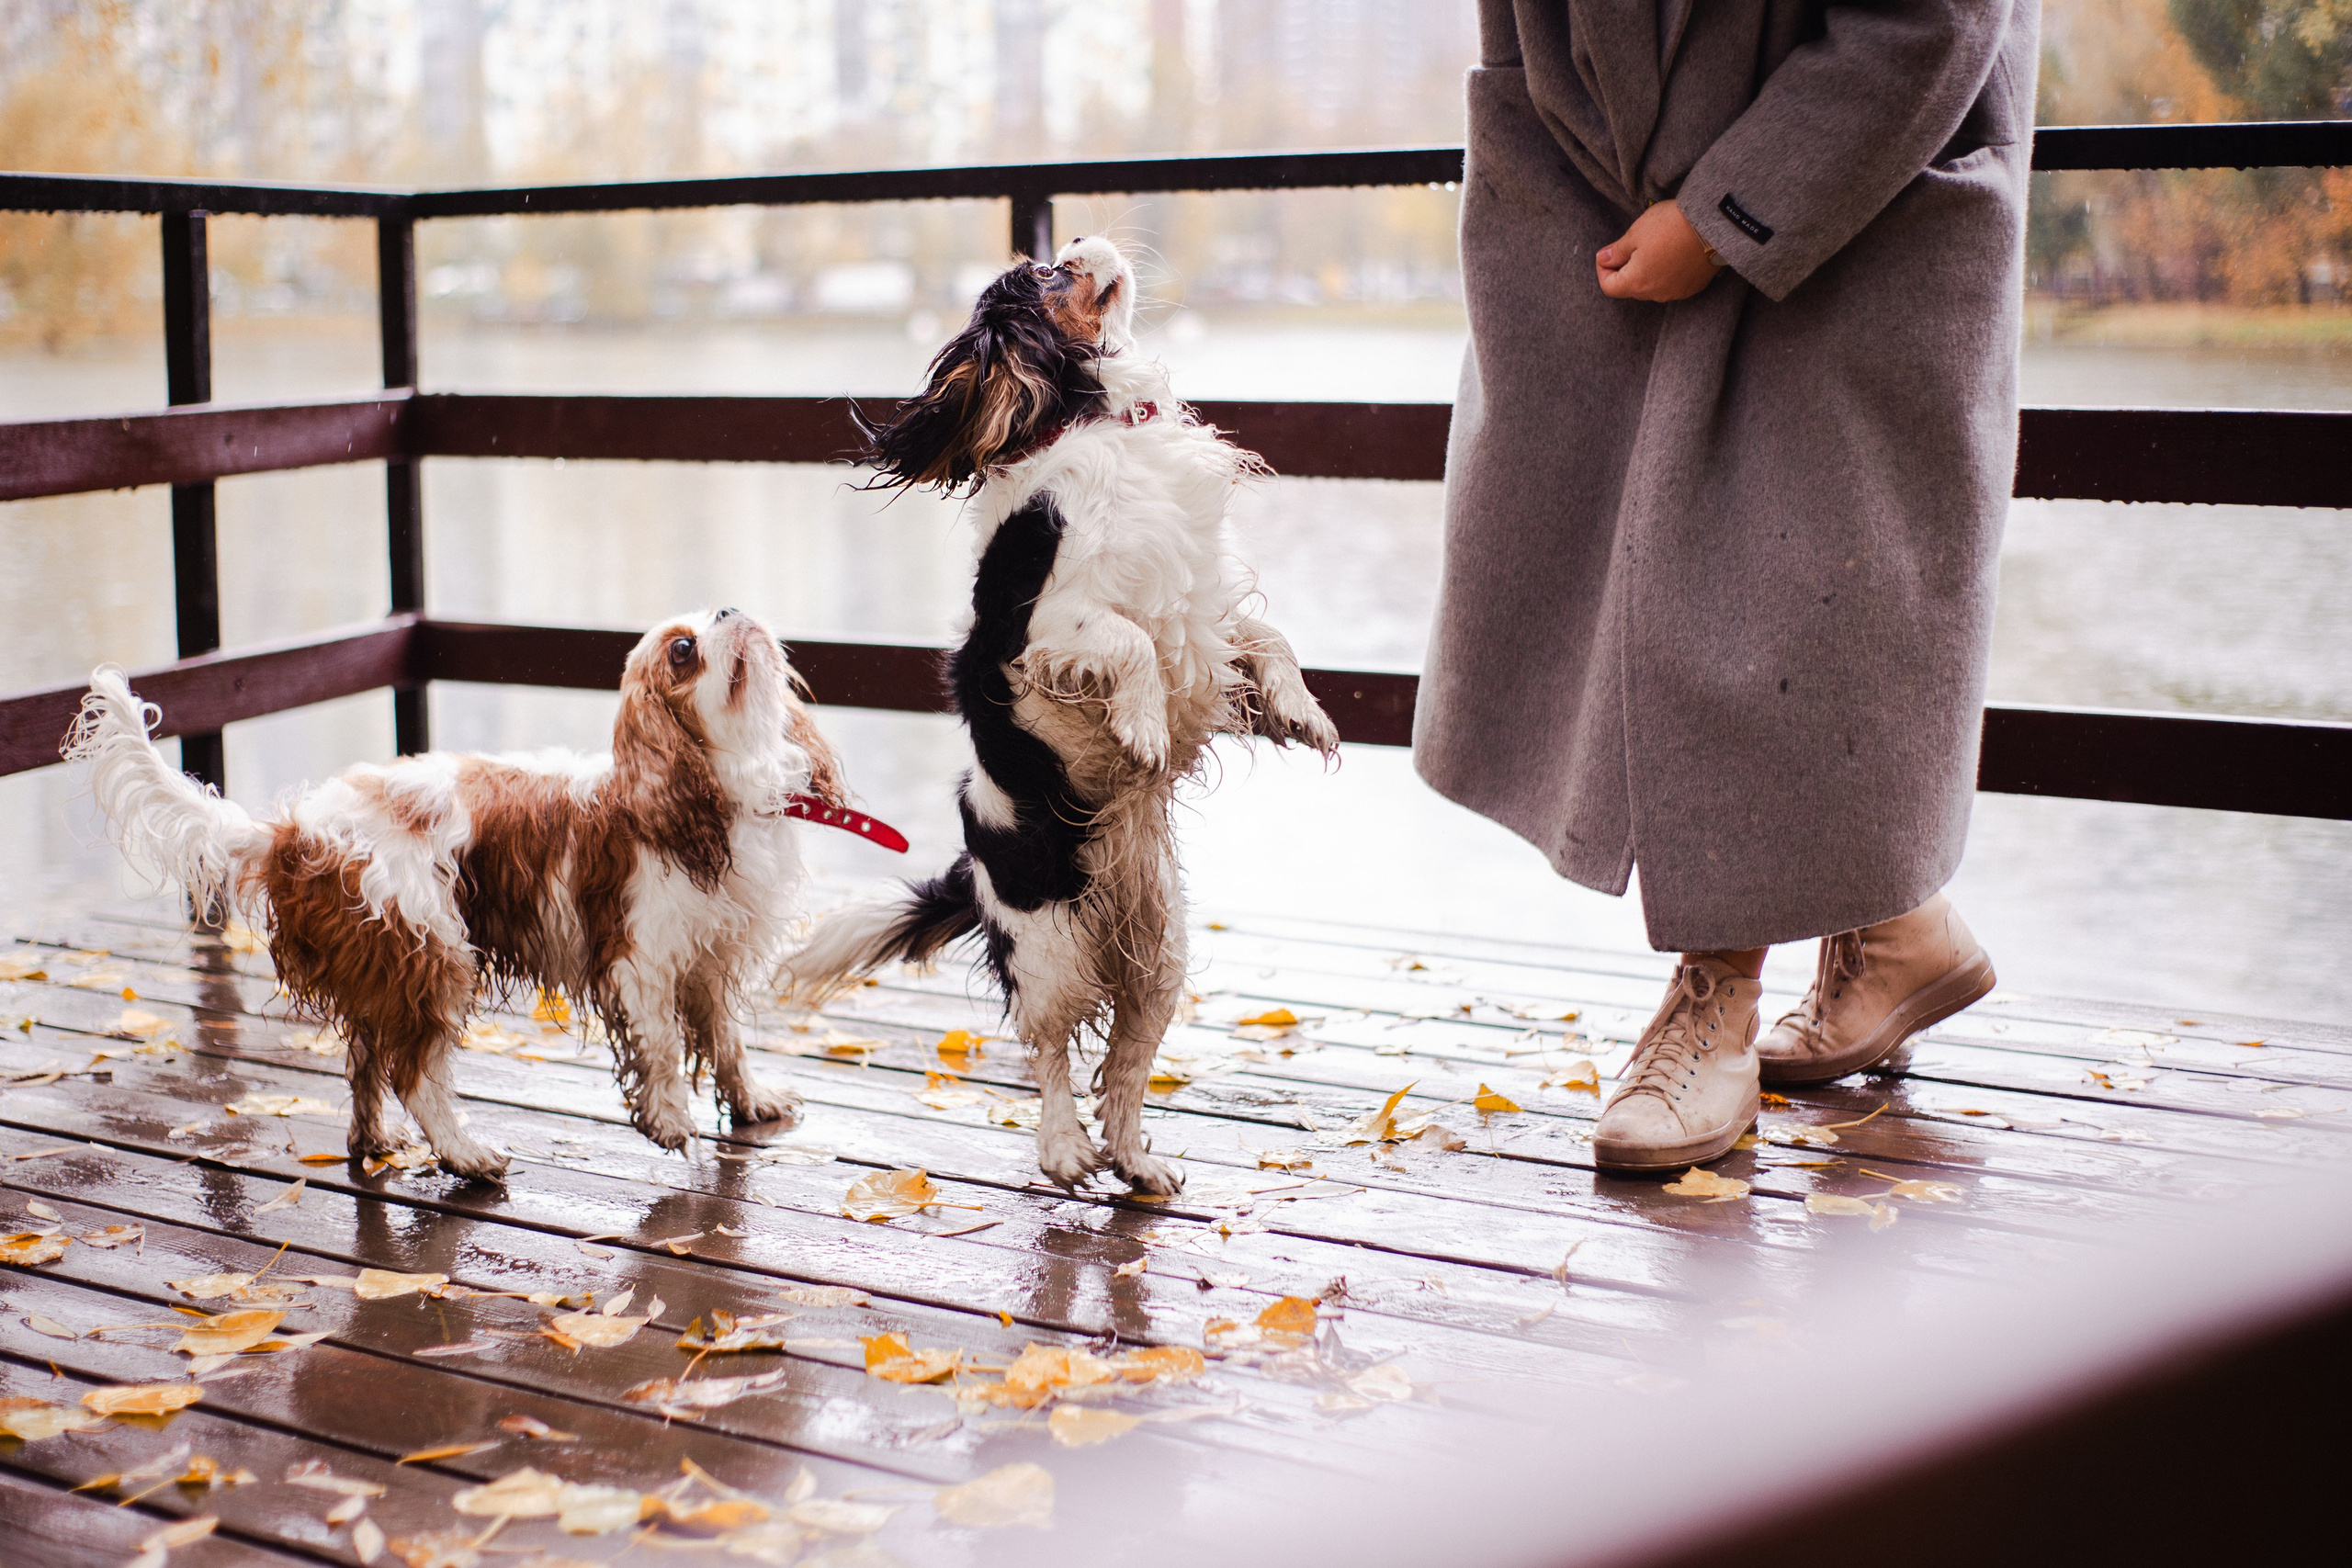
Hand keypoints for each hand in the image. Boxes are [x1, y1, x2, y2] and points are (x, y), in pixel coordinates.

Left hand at [1596, 200, 1721, 302]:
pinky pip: (1671, 283)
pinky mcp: (1692, 287)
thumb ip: (1617, 250)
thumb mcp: (1636, 233)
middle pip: (1630, 287)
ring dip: (1646, 270)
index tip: (1608, 253)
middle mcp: (1655, 294)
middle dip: (1625, 269)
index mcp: (1637, 283)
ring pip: (1651, 285)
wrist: (1714, 224)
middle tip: (1630, 245)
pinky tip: (1672, 252)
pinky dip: (1665, 272)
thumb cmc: (1671, 226)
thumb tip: (1604, 259)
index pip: (1609, 287)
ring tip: (1654, 245)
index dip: (1603, 270)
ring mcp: (1676, 292)